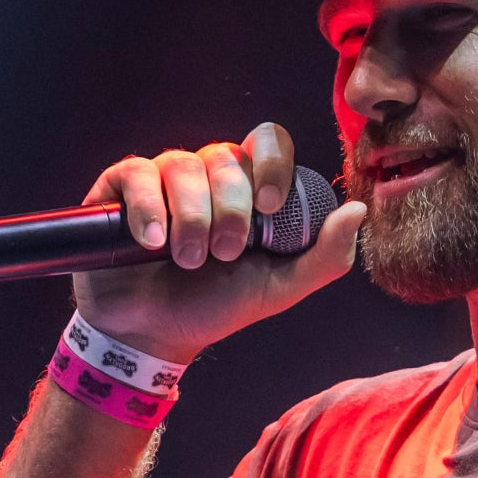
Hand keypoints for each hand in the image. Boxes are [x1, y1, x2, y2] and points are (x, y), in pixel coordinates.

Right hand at [72, 122, 366, 363]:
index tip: (270, 208)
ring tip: (186, 260)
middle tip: (222, 255)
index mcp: (247, 187)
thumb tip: (357, 210)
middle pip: (226, 158)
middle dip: (230, 211)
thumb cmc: (214, 307)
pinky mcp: (120, 188)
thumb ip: (324, 257)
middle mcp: (205, 174)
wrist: (152, 336)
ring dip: (191, 218)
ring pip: (181, 166)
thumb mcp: (278, 289)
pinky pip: (137, 173)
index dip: (271, 166)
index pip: (267, 142)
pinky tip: (152, 242)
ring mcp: (162, 178)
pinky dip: (148, 209)